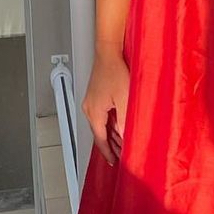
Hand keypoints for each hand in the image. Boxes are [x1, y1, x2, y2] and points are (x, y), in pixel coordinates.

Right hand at [82, 47, 129, 164]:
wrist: (108, 52)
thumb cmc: (115, 71)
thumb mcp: (124, 100)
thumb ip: (124, 121)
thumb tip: (124, 138)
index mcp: (94, 113)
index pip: (100, 140)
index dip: (108, 152)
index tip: (115, 161)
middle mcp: (89, 109)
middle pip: (99, 133)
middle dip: (111, 145)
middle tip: (120, 155)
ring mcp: (91, 102)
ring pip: (101, 124)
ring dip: (111, 134)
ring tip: (121, 143)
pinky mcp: (95, 96)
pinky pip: (101, 115)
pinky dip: (110, 123)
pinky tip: (118, 125)